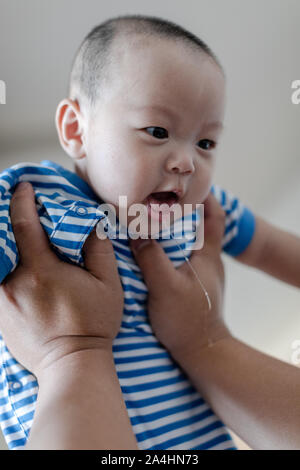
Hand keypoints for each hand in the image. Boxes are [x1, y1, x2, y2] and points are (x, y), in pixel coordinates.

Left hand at [0, 182, 123, 378]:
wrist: (72, 364)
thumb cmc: (94, 324)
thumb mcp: (109, 285)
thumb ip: (100, 251)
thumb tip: (93, 225)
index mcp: (42, 270)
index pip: (24, 224)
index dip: (21, 201)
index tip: (24, 187)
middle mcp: (14, 282)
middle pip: (2, 239)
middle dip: (5, 218)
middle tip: (10, 203)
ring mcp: (2, 300)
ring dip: (3, 242)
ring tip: (12, 234)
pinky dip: (1, 265)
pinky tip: (11, 261)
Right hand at [130, 193, 230, 363]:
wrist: (201, 353)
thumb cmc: (187, 321)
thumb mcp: (166, 287)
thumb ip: (151, 258)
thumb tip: (135, 233)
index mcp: (208, 256)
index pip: (215, 216)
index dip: (205, 197)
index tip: (187, 185)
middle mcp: (208, 261)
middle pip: (200, 225)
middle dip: (183, 210)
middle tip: (159, 199)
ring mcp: (200, 274)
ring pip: (189, 242)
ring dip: (173, 230)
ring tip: (150, 219)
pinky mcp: (191, 286)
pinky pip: (180, 258)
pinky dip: (168, 248)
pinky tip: (150, 249)